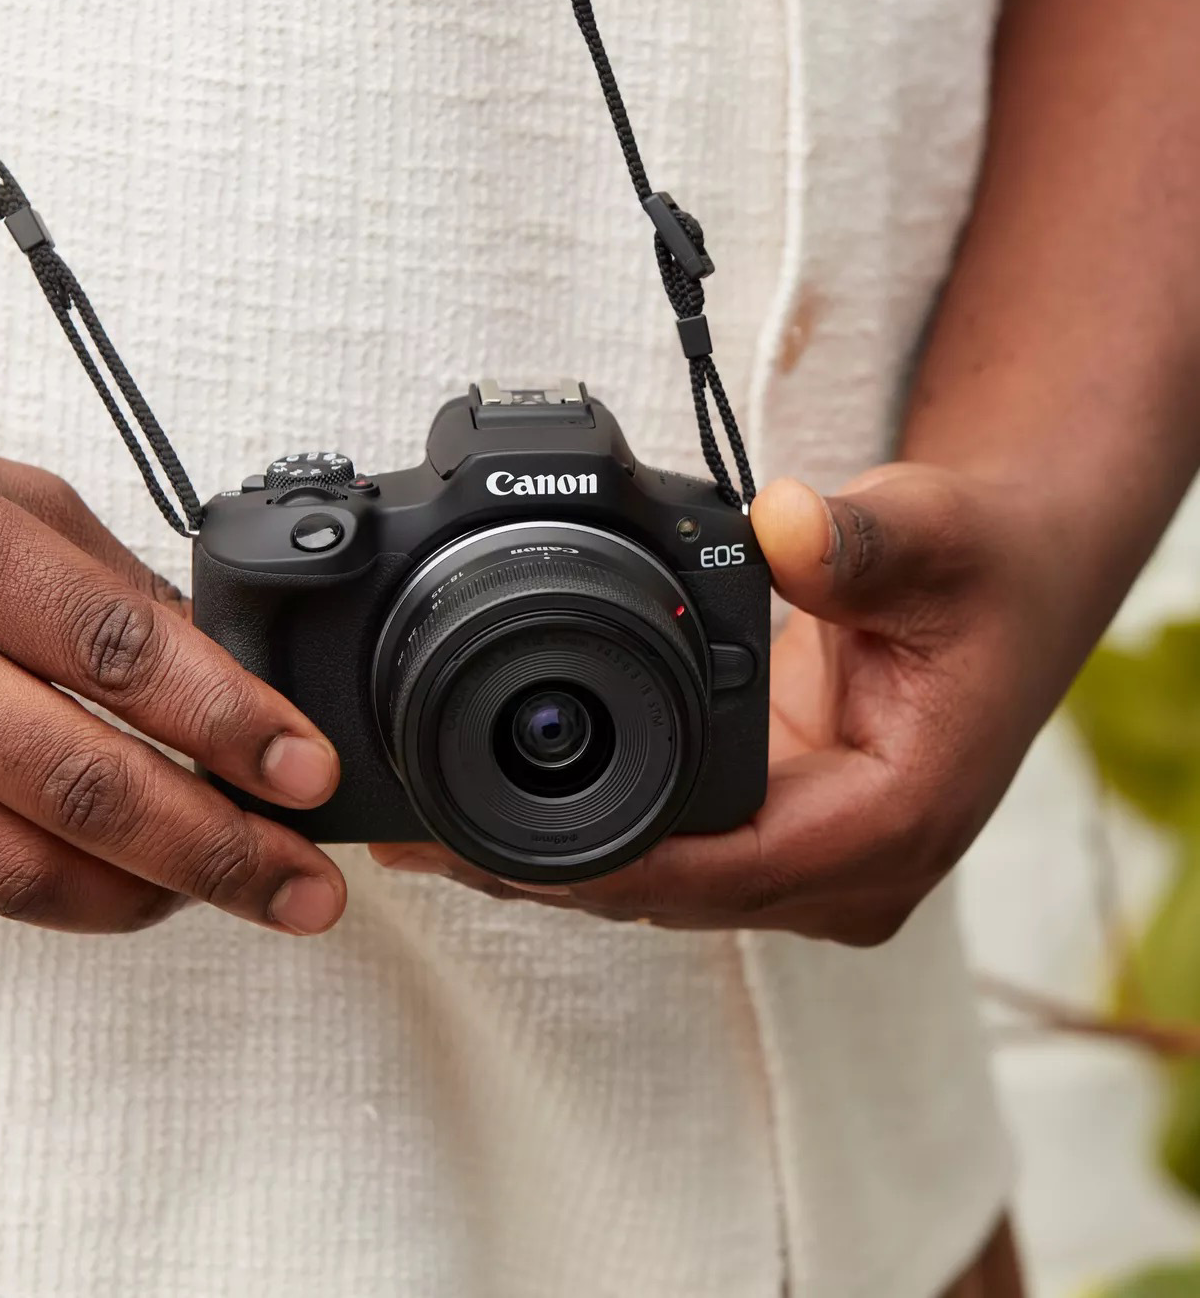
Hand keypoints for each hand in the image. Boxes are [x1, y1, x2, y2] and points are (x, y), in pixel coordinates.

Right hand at [0, 387, 344, 934]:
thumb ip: (101, 579)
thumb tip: (213, 666)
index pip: (121, 658)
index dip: (235, 723)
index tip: (308, 770)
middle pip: (89, 789)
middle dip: (223, 850)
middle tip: (308, 883)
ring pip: (28, 874)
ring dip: (156, 897)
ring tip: (239, 893)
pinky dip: (65, 898)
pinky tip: (131, 886)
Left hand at [374, 463, 1066, 945]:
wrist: (1009, 580)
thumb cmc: (983, 569)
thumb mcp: (935, 538)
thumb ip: (862, 541)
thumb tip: (785, 525)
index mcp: (890, 823)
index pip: (716, 871)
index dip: (592, 862)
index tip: (479, 842)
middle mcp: (847, 869)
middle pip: (666, 895)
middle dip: (539, 872)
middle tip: (412, 836)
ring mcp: (809, 861)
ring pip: (656, 887)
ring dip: (546, 864)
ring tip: (424, 831)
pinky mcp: (779, 833)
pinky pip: (668, 852)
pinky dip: (585, 834)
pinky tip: (498, 813)